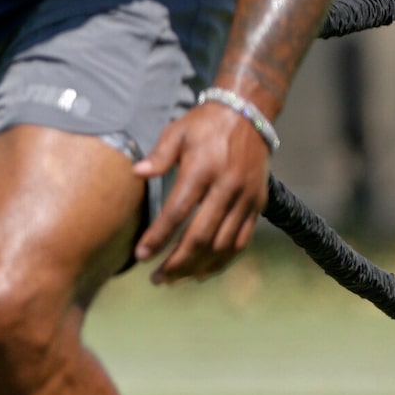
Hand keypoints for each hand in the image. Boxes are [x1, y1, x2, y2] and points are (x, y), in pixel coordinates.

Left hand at [133, 100, 272, 283]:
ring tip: (175, 279)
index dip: (159, 237)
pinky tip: (203, 272)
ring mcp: (246, 199)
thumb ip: (158, 156)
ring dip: (199, 267)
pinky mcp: (258, 205)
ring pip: (223, 245)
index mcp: (202, 170)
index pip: (177, 212)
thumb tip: (136, 173)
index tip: (141, 256)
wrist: (248, 115)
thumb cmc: (204, 125)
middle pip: (201, 236)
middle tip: (156, 278)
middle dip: (177, 262)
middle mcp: (227, 187)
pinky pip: (241, 241)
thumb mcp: (176, 132)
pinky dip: (223, 261)